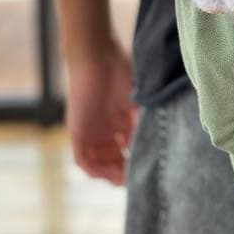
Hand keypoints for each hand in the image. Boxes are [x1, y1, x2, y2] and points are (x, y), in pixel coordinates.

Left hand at [65, 40, 137, 185]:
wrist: (95, 55)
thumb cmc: (118, 69)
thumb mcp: (136, 99)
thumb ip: (142, 118)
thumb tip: (156, 138)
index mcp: (117, 121)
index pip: (126, 149)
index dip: (135, 160)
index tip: (148, 167)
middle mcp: (102, 130)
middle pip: (112, 160)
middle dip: (124, 171)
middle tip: (136, 178)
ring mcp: (89, 132)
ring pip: (97, 163)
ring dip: (110, 173)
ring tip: (124, 178)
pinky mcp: (77, 131)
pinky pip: (82, 159)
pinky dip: (94, 169)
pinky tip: (108, 173)